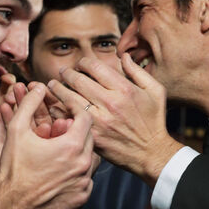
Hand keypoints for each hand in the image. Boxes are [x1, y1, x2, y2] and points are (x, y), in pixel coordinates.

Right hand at [0, 84, 93, 208]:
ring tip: (60, 151)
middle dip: (77, 131)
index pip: (86, 117)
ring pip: (90, 158)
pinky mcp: (82, 197)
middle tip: (61, 130)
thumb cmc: (13, 166)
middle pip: (90, 137)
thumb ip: (29, 104)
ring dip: (78, 152)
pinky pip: (87, 179)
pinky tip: (62, 172)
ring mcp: (84, 182)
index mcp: (72, 145)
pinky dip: (78, 173)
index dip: (76, 110)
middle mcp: (83, 164)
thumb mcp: (17, 130)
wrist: (12, 204)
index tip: (67, 109)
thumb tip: (39, 86)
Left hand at [47, 53, 181, 184]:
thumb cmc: (154, 121)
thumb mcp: (155, 91)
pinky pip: (70, 119)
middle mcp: (111, 103)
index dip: (84, 62)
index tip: (81, 64)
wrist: (151, 153)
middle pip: (78, 80)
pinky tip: (56, 105)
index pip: (95, 67)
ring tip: (53, 85)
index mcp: (124, 89)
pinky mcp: (93, 135)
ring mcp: (100, 120)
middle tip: (63, 72)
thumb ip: (137, 71)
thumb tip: (123, 56)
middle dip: (67, 73)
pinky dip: (60, 110)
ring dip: (58, 89)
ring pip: (70, 98)